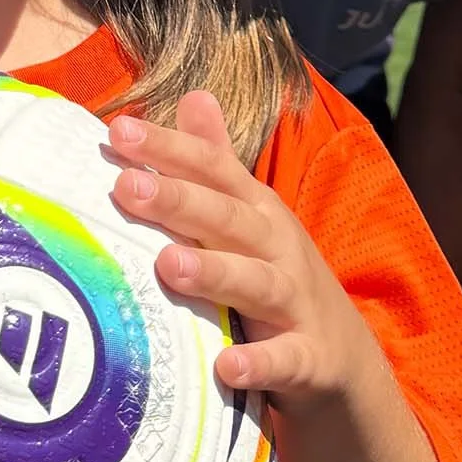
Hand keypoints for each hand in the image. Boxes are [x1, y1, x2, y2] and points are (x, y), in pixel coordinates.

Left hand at [106, 92, 382, 414]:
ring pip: (255, 282)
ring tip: (168, 266)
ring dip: (214, 273)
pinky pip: (284, 360)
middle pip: (228, 218)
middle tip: (126, 187)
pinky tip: (226, 367)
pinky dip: (258, 363)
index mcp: (256, 211)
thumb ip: (218, 161)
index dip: (169, 148)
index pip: (212, 169)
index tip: (118, 132)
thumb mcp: (251, 215)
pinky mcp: (308, 358)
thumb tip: (195, 94)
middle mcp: (276, 248)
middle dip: (179, 200)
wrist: (343, 359)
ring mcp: (295, 303)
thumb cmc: (276, 275)